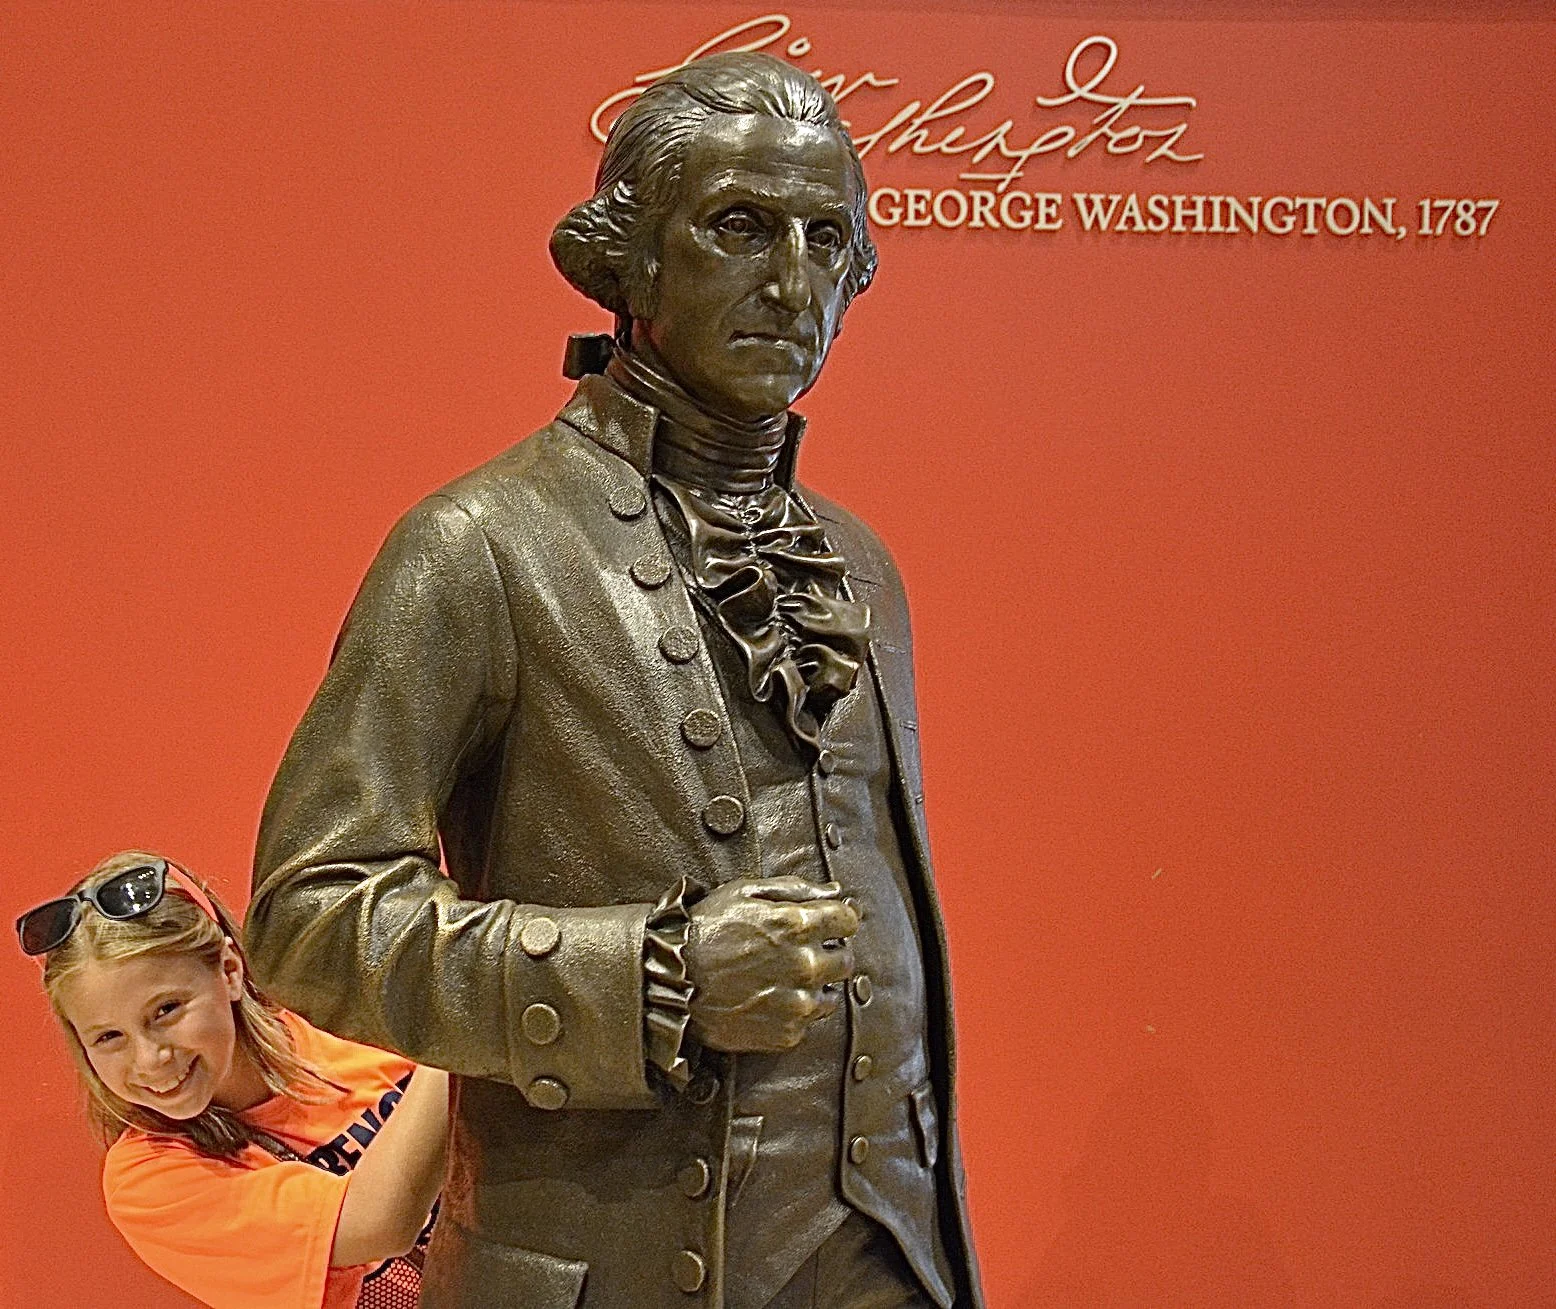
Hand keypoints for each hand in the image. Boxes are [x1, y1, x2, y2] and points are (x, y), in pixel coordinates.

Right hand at [685, 876, 859, 1053]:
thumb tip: (834, 891)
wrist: (667, 982)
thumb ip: (795, 889)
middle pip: (845, 960)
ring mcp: (797, 1004)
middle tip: (797, 952)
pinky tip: (767, 999)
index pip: (848, 920)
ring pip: (830, 995)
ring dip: (814, 986)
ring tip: (778, 979)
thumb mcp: (744, 892)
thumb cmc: (703, 929)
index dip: (837, 919)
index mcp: (797, 925)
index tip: (824, 923)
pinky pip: (808, 1021)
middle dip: (828, 952)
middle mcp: (805, 966)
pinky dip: (794, 1011)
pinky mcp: (786, 1034)